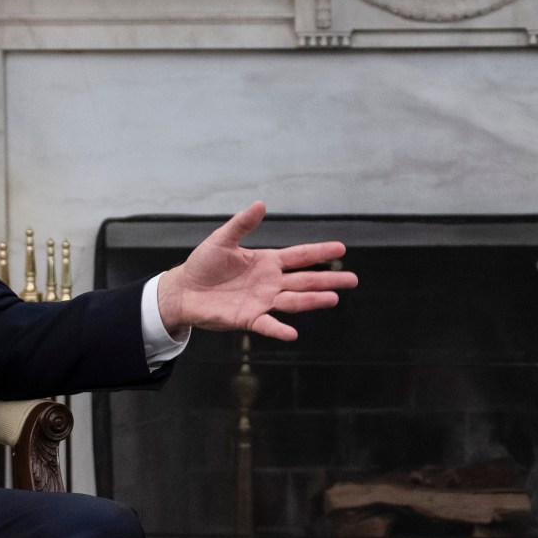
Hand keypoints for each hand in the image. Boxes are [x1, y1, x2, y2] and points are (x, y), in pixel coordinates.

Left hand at [155, 202, 358, 340]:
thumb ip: (242, 224)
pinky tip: (292, 333)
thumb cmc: (203, 264)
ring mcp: (262, 301)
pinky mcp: (249, 318)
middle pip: (306, 280)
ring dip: (313, 300)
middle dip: (329, 280)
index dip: (320, 252)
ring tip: (333, 299)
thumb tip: (260, 204)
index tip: (341, 249)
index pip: (300, 256)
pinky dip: (279, 329)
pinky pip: (268, 324)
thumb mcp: (222, 240)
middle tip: (353, 280)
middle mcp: (270, 282)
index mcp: (267, 262)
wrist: (184, 290)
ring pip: (293, 301)